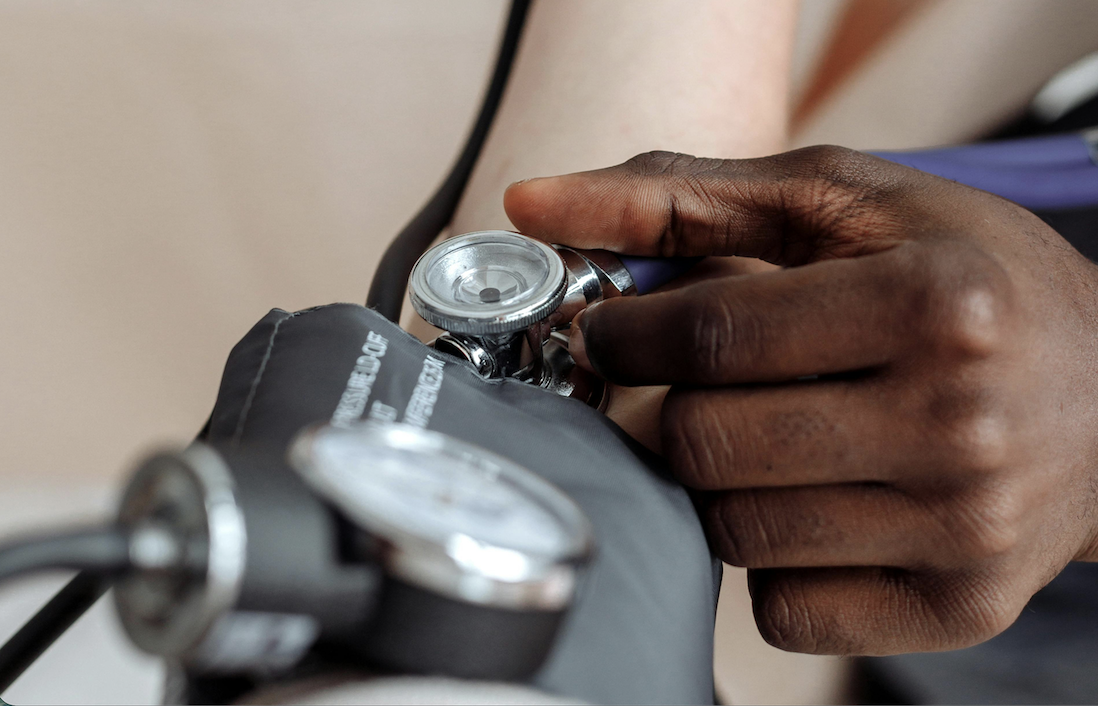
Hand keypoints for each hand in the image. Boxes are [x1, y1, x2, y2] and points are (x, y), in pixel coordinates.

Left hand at [504, 148, 1097, 654]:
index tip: (610, 331)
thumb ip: (687, 196)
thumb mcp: (849, 204)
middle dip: (672, 410)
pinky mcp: (955, 607)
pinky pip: (782, 608)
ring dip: (720, 482)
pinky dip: (772, 557)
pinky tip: (817, 504)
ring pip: (732, 532)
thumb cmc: (967, 281)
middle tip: (699, 384)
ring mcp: (959, 531)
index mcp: (936, 304)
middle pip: (704, 445)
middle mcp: (958, 425)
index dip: (626, 335)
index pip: (710, 336)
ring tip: (772, 435)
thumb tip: (530, 201)